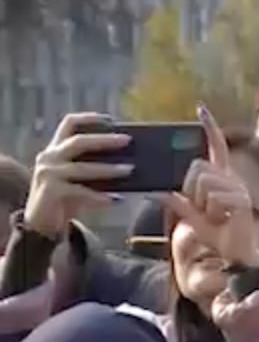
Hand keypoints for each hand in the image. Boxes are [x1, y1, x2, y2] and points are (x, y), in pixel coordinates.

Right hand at [24, 113, 130, 238]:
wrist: (42, 223)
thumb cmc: (67, 197)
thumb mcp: (81, 179)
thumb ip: (96, 168)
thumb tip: (131, 165)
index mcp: (57, 149)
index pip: (69, 124)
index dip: (90, 118)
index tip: (112, 120)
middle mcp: (49, 157)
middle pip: (78, 141)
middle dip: (104, 140)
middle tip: (128, 141)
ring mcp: (48, 173)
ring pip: (82, 167)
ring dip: (108, 169)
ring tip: (130, 170)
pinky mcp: (50, 191)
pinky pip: (80, 191)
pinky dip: (100, 196)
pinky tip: (116, 200)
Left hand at [163, 106, 258, 269]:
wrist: (237, 256)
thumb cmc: (219, 236)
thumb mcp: (192, 219)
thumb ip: (178, 204)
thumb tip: (158, 192)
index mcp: (222, 179)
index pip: (216, 148)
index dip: (209, 128)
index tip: (201, 109)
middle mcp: (232, 179)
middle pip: (198, 167)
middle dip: (191, 190)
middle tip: (204, 211)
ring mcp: (239, 189)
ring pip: (203, 183)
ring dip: (201, 204)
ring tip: (216, 218)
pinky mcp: (241, 201)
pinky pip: (213, 198)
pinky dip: (211, 212)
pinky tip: (223, 221)